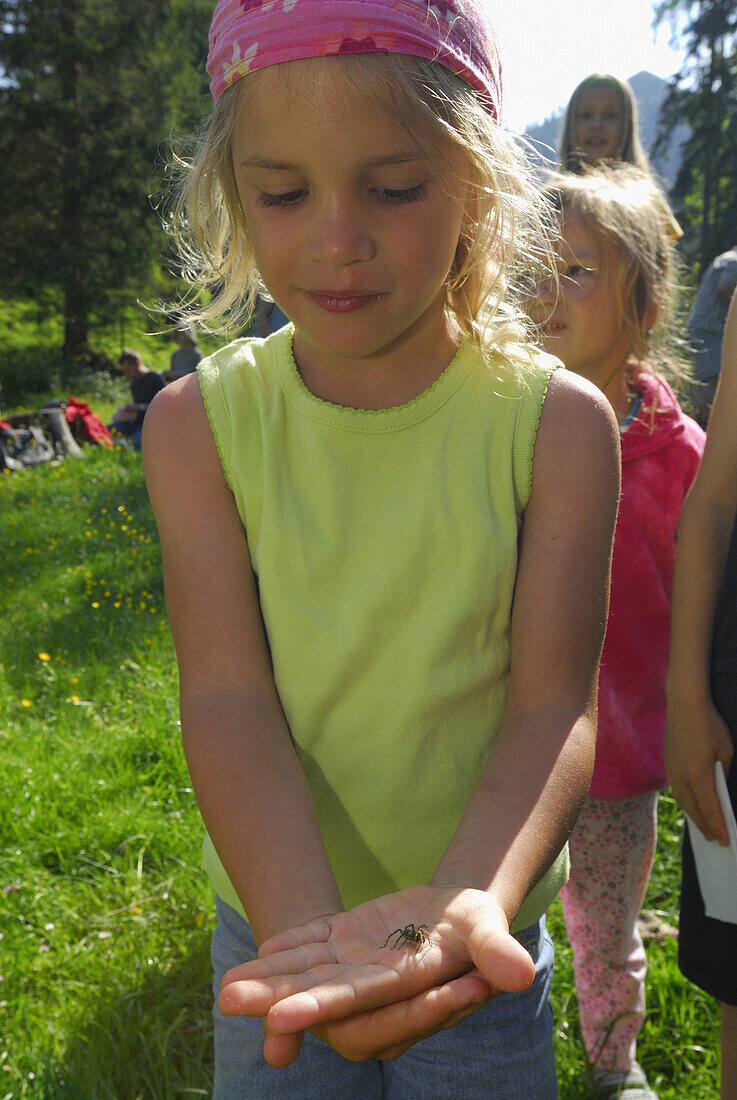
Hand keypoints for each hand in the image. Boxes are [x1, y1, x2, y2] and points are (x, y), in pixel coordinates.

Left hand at [218, 885, 535, 1065]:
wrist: (465, 914)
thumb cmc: (480, 924)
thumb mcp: (489, 931)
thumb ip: (497, 954)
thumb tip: (518, 974)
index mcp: (408, 989)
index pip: (361, 1004)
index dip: (322, 1005)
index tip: (280, 1014)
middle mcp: (374, 987)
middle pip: (319, 998)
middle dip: (274, 999)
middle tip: (229, 999)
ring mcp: (357, 965)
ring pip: (305, 976)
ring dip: (265, 980)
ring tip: (224, 989)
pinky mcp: (348, 940)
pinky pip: (312, 947)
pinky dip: (287, 949)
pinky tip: (260, 951)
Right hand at [665, 694, 733, 843]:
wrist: (685, 703)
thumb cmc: (710, 724)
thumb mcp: (726, 750)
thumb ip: (722, 773)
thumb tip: (720, 790)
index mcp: (697, 773)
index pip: (709, 808)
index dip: (717, 825)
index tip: (724, 840)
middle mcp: (680, 774)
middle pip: (692, 808)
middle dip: (704, 825)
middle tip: (714, 839)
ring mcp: (671, 768)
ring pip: (681, 799)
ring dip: (692, 814)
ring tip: (703, 826)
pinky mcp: (668, 762)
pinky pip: (676, 788)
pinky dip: (685, 800)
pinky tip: (691, 803)